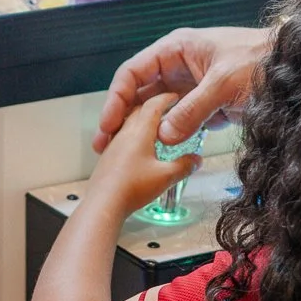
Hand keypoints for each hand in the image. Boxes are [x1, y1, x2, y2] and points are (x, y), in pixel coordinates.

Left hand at [86, 95, 202, 214]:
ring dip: (142, 119)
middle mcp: (125, 133)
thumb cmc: (132, 188)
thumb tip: (196, 160)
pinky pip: (121, 136)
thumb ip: (184, 166)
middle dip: (154, 105)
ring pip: (128, 122)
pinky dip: (133, 134)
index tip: (176, 96)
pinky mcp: (108, 157)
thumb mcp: (166, 177)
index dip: (166, 98)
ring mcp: (114, 144)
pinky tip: (139, 148)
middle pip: (138, 109)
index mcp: (140, 131)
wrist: (103, 204)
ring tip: (155, 126)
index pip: (153, 105)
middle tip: (168, 107)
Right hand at [94, 25, 269, 152]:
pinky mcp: (202, 106)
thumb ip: (192, 109)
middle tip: (104, 146)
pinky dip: (166, 138)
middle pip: (139, 94)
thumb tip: (163, 136)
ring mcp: (189, 87)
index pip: (133, 72)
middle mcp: (176, 67)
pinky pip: (177, 123)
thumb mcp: (223, 83)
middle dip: (122, 119)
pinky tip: (153, 156)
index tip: (107, 125)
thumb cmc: (259, 62)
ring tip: (122, 156)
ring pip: (156, 111)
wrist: (293, 70)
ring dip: (141, 131)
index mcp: (175, 49)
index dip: (116, 98)